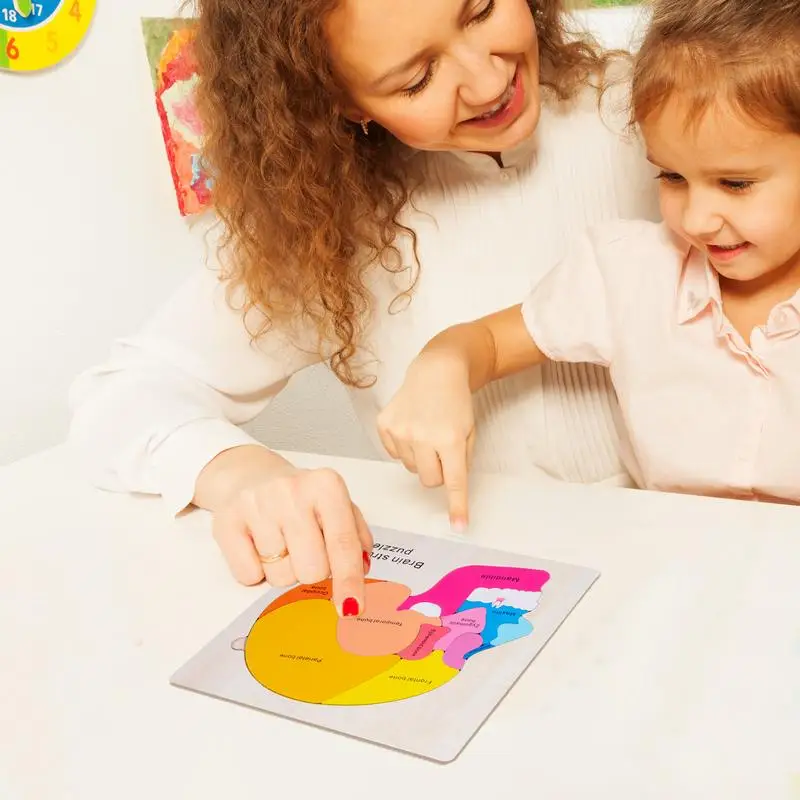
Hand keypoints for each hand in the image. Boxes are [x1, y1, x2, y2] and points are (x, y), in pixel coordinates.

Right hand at [198, 448, 371, 616]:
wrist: (251, 475)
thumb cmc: (301, 499)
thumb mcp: (337, 507)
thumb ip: (356, 538)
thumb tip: (360, 572)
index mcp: (326, 486)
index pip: (343, 544)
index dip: (349, 580)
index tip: (352, 608)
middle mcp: (292, 491)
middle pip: (313, 570)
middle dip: (312, 570)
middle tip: (303, 548)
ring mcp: (257, 504)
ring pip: (281, 577)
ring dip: (283, 569)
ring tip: (279, 541)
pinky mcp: (227, 521)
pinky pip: (248, 576)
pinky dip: (255, 570)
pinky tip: (257, 545)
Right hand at [377, 350, 474, 529]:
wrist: (437, 371)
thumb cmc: (456, 403)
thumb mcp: (469, 432)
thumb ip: (461, 461)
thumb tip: (448, 488)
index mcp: (450, 439)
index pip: (454, 481)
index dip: (457, 506)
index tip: (459, 526)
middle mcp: (423, 436)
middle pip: (429, 480)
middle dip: (437, 471)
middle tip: (442, 450)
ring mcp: (400, 430)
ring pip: (411, 468)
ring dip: (420, 458)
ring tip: (426, 432)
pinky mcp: (384, 424)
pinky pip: (394, 454)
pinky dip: (404, 447)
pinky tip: (412, 427)